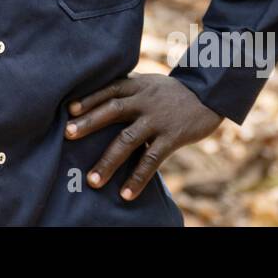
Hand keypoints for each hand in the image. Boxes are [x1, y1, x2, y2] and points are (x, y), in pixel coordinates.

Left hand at [65, 73, 222, 200]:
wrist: (210, 95)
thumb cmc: (171, 92)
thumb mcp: (149, 84)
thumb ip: (127, 90)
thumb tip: (96, 98)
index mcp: (136, 86)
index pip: (108, 90)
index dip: (88, 99)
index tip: (68, 110)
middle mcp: (144, 101)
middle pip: (113, 110)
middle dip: (89, 123)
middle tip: (67, 135)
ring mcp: (157, 120)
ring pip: (128, 140)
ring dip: (109, 161)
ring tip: (93, 181)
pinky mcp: (172, 137)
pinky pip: (152, 160)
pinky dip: (138, 178)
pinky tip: (126, 194)